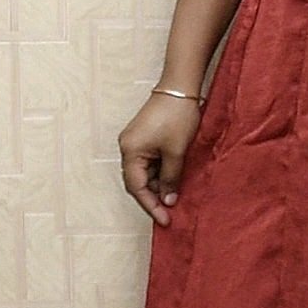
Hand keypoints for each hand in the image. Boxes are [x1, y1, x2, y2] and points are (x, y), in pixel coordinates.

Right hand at [118, 93, 201, 225]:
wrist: (179, 88)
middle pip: (137, 181)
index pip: (137, 187)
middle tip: (170, 212)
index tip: (165, 219)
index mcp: (130, 151)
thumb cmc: (177, 117)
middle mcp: (127, 147)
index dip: (151, 205)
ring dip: (158, 184)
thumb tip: (168, 199)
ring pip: (144, 172)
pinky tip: (172, 180)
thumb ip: (171, 178)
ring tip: (174, 197)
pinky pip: (149, 161)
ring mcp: (135, 141)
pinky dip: (159, 172)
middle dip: (153, 196)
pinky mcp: (144, 136)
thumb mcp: (176, 152)